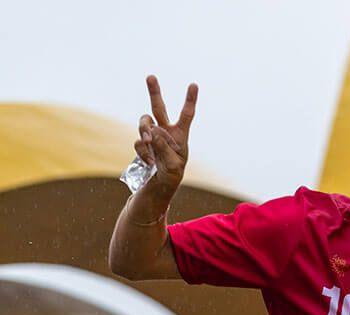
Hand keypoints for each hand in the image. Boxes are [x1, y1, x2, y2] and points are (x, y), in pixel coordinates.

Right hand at [135, 75, 197, 193]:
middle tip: (151, 76)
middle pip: (158, 107)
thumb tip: (151, 133)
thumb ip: (163, 148)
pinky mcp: (142, 144)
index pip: (186, 115)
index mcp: (180, 135)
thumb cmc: (172, 174)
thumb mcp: (173, 165)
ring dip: (144, 130)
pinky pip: (138, 142)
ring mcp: (152, 136)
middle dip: (154, 91)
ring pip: (144, 122)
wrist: (159, 185)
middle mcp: (166, 131)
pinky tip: (150, 162)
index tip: (194, 84)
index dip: (190, 100)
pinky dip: (143, 151)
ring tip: (147, 141)